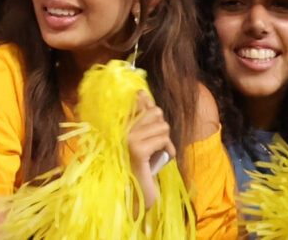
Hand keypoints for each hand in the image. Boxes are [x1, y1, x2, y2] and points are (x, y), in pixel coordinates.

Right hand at [123, 92, 175, 210]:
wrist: (135, 194)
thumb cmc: (140, 165)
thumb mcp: (140, 138)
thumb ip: (142, 117)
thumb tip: (142, 93)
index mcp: (117, 122)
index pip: (138, 98)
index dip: (150, 107)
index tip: (152, 122)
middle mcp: (119, 127)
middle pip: (155, 111)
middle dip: (162, 128)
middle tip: (156, 143)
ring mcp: (127, 138)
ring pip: (162, 126)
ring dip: (166, 141)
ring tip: (159, 152)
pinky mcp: (137, 150)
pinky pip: (163, 140)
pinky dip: (169, 150)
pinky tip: (164, 159)